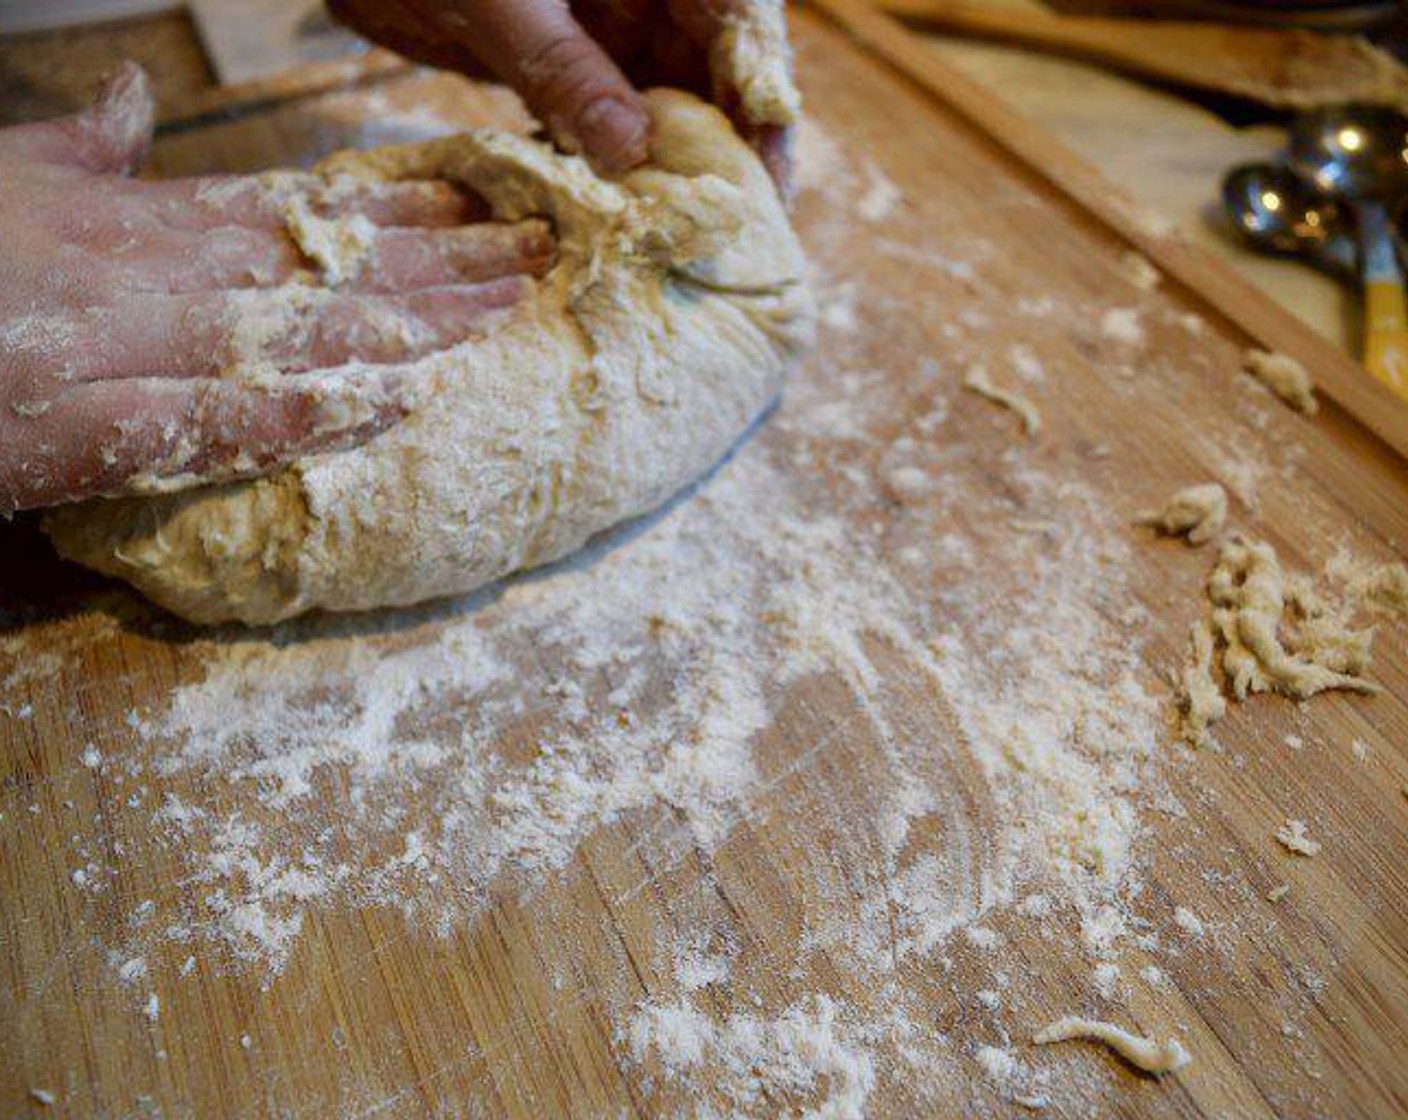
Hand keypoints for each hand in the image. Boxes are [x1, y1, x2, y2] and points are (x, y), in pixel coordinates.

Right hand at [0, 63, 552, 514]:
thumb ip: (77, 152)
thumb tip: (139, 102)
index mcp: (128, 227)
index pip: (289, 212)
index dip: (392, 207)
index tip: (480, 196)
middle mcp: (140, 276)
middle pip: (318, 264)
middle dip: (440, 259)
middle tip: (541, 254)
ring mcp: (112, 348)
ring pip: (289, 328)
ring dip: (409, 321)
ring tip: (508, 311)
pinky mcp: (73, 430)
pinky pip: (211, 422)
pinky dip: (303, 412)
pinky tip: (394, 403)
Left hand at [328, 0, 796, 188]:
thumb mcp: (501, 1)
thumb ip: (564, 69)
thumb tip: (632, 153)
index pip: (741, 20)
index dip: (765, 98)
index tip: (771, 172)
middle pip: (716, 75)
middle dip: (729, 149)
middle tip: (737, 231)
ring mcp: (607, 31)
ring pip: (665, 107)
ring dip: (672, 169)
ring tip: (684, 241)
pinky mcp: (567, 66)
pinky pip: (607, 123)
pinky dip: (612, 169)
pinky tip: (615, 219)